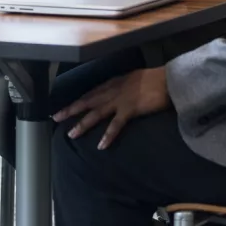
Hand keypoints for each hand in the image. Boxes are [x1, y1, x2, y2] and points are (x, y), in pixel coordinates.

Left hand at [52, 68, 171, 149]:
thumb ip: (123, 87)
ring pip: (96, 113)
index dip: (77, 100)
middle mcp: (112, 90)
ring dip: (82, 124)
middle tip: (55, 118)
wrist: (169, 79)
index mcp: (113, 83)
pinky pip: (116, 125)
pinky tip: (100, 145)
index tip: (65, 107)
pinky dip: (108, 135)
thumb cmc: (155, 79)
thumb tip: (118, 93)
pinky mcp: (130, 109)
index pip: (90, 93)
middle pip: (86, 102)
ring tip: (71, 135)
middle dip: (70, 110)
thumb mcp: (134, 79)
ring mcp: (120, 100)